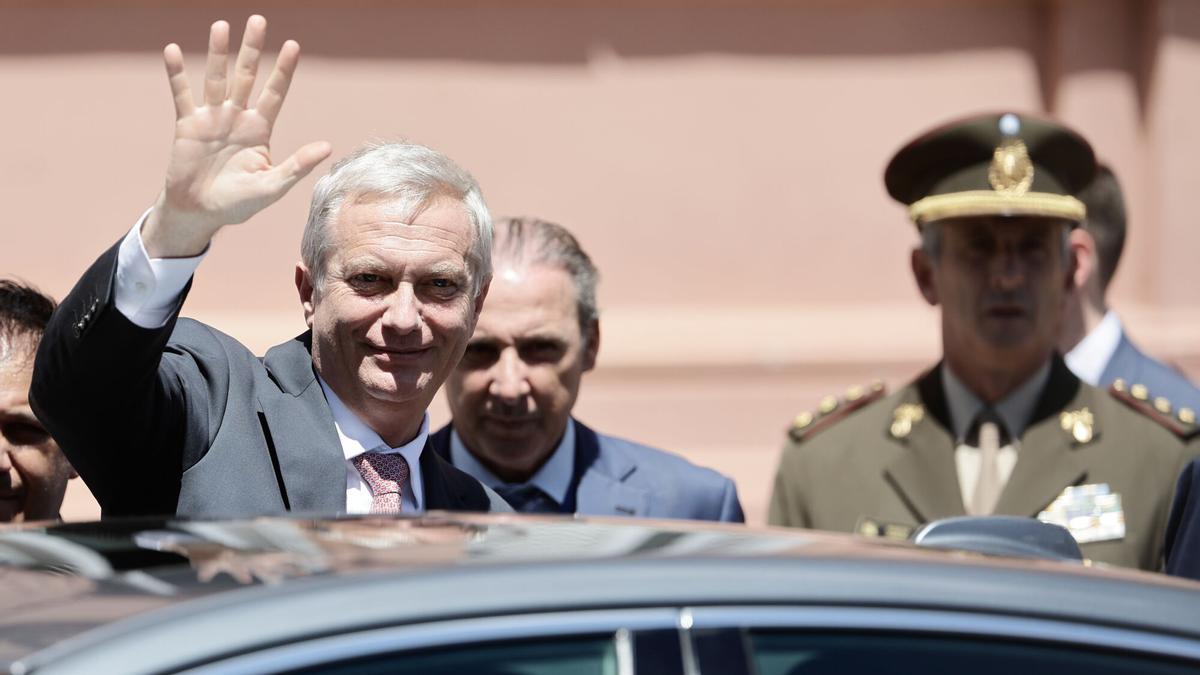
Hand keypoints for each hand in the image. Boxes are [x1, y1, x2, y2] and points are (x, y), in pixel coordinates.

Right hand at [142, 15, 331, 257]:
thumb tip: (327, 146)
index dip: (283, 70)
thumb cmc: (239, 203)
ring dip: (218, 53)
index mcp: (260, 130)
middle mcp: (237, 118)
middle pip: (246, 77)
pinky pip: (182, 94)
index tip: (293, 45)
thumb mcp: (272, 186)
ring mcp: (212, 118)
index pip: (275, 93)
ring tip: (221, 26)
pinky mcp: (187, 124)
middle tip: (258, 20)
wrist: (200, 213)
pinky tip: (172, 50)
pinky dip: (176, 74)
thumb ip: (297, 166)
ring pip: (216, 79)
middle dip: (252, 49)